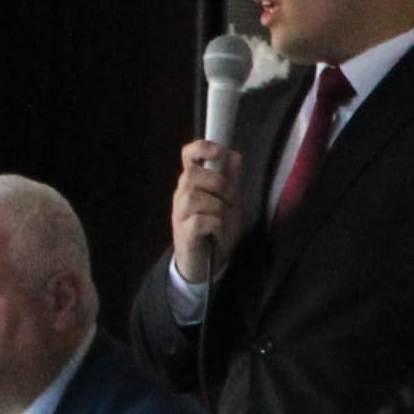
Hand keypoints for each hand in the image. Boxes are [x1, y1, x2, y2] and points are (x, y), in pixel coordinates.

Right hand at [170, 139, 242, 287]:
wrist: (207, 265)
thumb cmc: (218, 229)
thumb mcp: (231, 202)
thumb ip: (231, 180)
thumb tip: (234, 155)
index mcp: (193, 183)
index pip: (188, 155)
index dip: (201, 148)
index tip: (218, 151)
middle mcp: (182, 194)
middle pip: (191, 175)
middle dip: (218, 184)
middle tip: (230, 199)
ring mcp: (179, 214)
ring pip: (195, 198)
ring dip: (218, 207)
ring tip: (224, 220)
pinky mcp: (183, 234)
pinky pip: (200, 221)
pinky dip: (216, 225)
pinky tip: (218, 232)